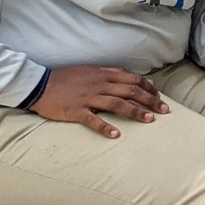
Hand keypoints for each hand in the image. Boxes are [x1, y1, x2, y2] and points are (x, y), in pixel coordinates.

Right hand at [33, 65, 169, 138]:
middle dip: (150, 100)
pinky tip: (116, 135)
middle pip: (131, 91)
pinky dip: (105, 127)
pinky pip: (92, 120)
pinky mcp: (75, 110)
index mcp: (104, 74)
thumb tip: (127, 77)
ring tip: (150, 120)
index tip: (159, 97)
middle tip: (165, 110)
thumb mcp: (90, 70)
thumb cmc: (65, 78)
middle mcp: (99, 84)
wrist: (39, 85)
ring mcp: (88, 97)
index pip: (133, 79)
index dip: (149, 88)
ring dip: (135, 112)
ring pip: (117, 104)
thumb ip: (108, 73)